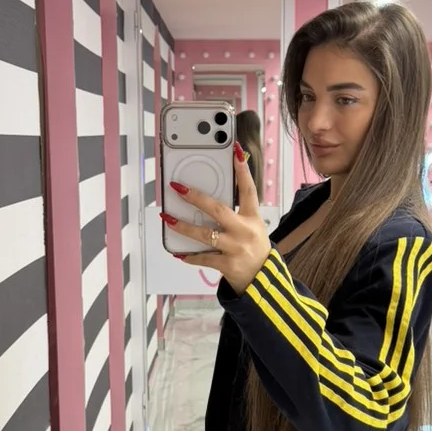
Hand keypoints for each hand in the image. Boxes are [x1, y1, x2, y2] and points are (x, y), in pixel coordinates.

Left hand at [166, 144, 271, 294]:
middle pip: (218, 209)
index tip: (235, 151)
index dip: (242, 170)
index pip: (248, 189)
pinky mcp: (227, 265)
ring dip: (183, 227)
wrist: (263, 279)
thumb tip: (207, 197)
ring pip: (204, 234)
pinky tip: (179, 253)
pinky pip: (203, 258)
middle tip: (178, 188)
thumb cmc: (254, 248)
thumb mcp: (252, 226)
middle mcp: (244, 231)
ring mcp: (235, 248)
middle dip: (195, 197)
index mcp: (252, 217)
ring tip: (168, 218)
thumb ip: (236, 212)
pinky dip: (189, 256)